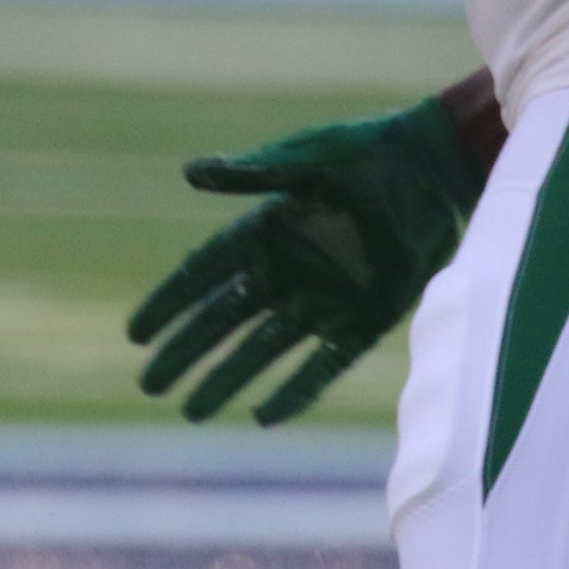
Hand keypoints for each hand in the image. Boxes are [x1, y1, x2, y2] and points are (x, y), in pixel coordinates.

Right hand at [130, 98, 480, 425]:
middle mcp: (286, 270)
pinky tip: (262, 416)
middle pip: (223, 320)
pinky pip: (321, 365)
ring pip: (263, 351)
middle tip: (150, 386)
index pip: (203, 274)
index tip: (136, 334)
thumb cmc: (365, 152)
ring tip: (191, 412)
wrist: (433, 168)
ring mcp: (323, 299)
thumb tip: (190, 172)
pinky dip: (294, 391)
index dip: (169, 304)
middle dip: (186, 353)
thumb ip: (253, 174)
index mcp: (264, 230)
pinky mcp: (362, 321)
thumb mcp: (306, 160)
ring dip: (227, 380)